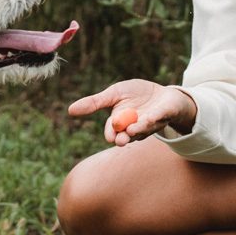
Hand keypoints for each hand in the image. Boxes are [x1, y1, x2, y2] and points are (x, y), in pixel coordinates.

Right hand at [68, 79, 197, 146]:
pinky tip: (150, 117)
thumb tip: (70, 110)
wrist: (163, 93)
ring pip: (144, 130)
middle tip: (121, 140)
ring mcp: (151, 124)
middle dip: (124, 138)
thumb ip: (95, 103)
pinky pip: (160, 117)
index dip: (111, 134)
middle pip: (127, 137)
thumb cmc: (136, 94)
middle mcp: (135, 128)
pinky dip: (155, 118)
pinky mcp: (165, 115)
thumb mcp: (114, 94)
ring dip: (139, 129)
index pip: (113, 132)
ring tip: (133, 129)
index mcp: (121, 123)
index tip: (110, 136)